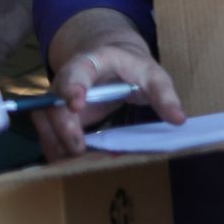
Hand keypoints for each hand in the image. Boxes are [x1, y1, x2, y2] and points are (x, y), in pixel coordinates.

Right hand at [31, 36, 185, 160]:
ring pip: (44, 122)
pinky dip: (58, 149)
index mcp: (91, 63)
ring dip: (56, 143)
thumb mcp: (152, 74)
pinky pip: (50, 134)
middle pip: (53, 104)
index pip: (76, 72)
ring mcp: (58, 100)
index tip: (76, 104)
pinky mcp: (58, 117)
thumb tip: (179, 119)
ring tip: (75, 162)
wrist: (111, 61)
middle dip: (64, 127)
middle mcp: (66, 81)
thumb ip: (164, 95)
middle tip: (79, 148)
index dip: (72, 87)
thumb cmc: (132, 66)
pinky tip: (72, 163)